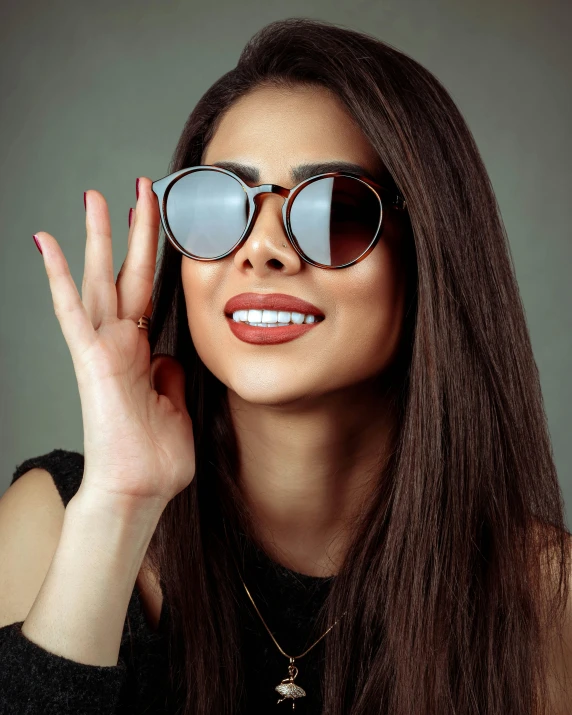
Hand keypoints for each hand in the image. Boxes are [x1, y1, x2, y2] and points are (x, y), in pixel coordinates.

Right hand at [33, 178, 194, 507]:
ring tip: (96, 197)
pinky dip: (59, 278)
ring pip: (100, 281)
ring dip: (98, 238)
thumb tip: (170, 357)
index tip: (159, 227)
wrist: (139, 490)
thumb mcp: (175, 407)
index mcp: (143, 353)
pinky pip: (71, 312)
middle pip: (127, 275)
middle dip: (134, 231)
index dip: (153, 259)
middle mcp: (121, 344)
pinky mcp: (90, 360)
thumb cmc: (156, 457)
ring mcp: (103, 349)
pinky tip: (47, 244)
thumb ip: (171, 377)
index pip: (148, 293)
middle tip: (138, 189)